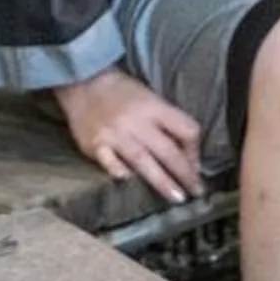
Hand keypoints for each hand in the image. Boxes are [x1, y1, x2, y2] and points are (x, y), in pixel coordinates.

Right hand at [53, 68, 204, 204]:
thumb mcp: (152, 99)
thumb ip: (168, 123)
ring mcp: (115, 134)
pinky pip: (111, 163)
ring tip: (176, 198)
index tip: (196, 167)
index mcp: (156, 108)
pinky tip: (131, 183)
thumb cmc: (123, 93)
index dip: (195, 151)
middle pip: (168, 151)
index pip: (186, 130)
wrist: (83, 82)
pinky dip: (121, 173)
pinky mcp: (95, 144)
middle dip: (185, 174)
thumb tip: (187, 155)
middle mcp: (137, 122)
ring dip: (162, 182)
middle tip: (196, 192)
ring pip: (143, 161)